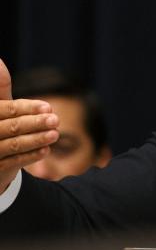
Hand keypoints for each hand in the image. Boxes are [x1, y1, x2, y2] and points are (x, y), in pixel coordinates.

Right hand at [0, 58, 59, 192]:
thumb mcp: (0, 107)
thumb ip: (0, 87)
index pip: (7, 109)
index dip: (28, 108)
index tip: (48, 107)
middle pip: (11, 127)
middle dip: (35, 123)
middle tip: (56, 120)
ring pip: (12, 145)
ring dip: (36, 139)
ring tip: (55, 134)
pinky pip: (11, 163)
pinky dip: (30, 156)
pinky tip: (46, 150)